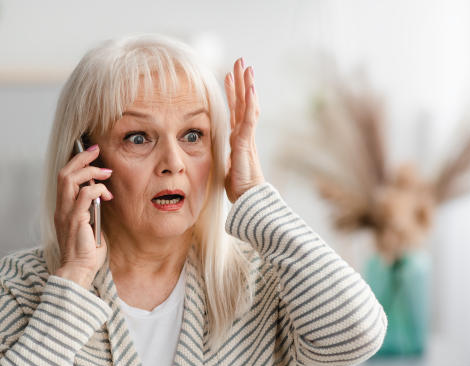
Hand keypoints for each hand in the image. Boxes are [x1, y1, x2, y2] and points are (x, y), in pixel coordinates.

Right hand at [53, 144, 112, 288]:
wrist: (78, 271)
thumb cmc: (86, 253)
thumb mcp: (90, 226)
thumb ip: (91, 210)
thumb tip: (102, 195)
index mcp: (63, 208)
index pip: (64, 177)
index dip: (76, 162)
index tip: (91, 154)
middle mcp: (61, 208)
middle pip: (64, 172)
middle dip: (81, 158)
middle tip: (97, 151)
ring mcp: (66, 213)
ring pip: (70, 179)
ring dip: (90, 171)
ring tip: (106, 173)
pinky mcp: (75, 219)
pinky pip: (84, 195)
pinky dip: (96, 189)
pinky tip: (107, 195)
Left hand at [224, 58, 264, 201]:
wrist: (250, 200)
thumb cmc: (240, 189)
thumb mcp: (227, 169)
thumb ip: (225, 159)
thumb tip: (219, 158)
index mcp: (238, 139)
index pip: (236, 111)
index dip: (233, 93)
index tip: (229, 77)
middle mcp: (244, 134)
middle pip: (243, 102)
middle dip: (241, 82)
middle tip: (240, 62)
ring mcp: (247, 137)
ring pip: (248, 106)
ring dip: (247, 86)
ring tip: (246, 67)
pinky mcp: (247, 142)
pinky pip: (249, 119)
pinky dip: (250, 102)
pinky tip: (250, 88)